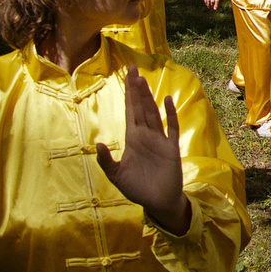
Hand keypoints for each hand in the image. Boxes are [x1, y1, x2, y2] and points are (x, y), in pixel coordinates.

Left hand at [95, 67, 189, 233]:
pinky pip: (171, 128)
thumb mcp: (116, 175)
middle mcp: (145, 135)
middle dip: (136, 89)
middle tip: (133, 69)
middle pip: (140, 107)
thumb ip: (107, 161)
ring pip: (153, 113)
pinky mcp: (170, 148)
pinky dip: (170, 115)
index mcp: (132, 139)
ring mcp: (159, 140)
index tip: (126, 76)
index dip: (128, 94)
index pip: (130, 111)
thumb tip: (100, 143)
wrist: (158, 202)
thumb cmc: (137, 188)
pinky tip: (166, 101)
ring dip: (148, 98)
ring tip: (143, 81)